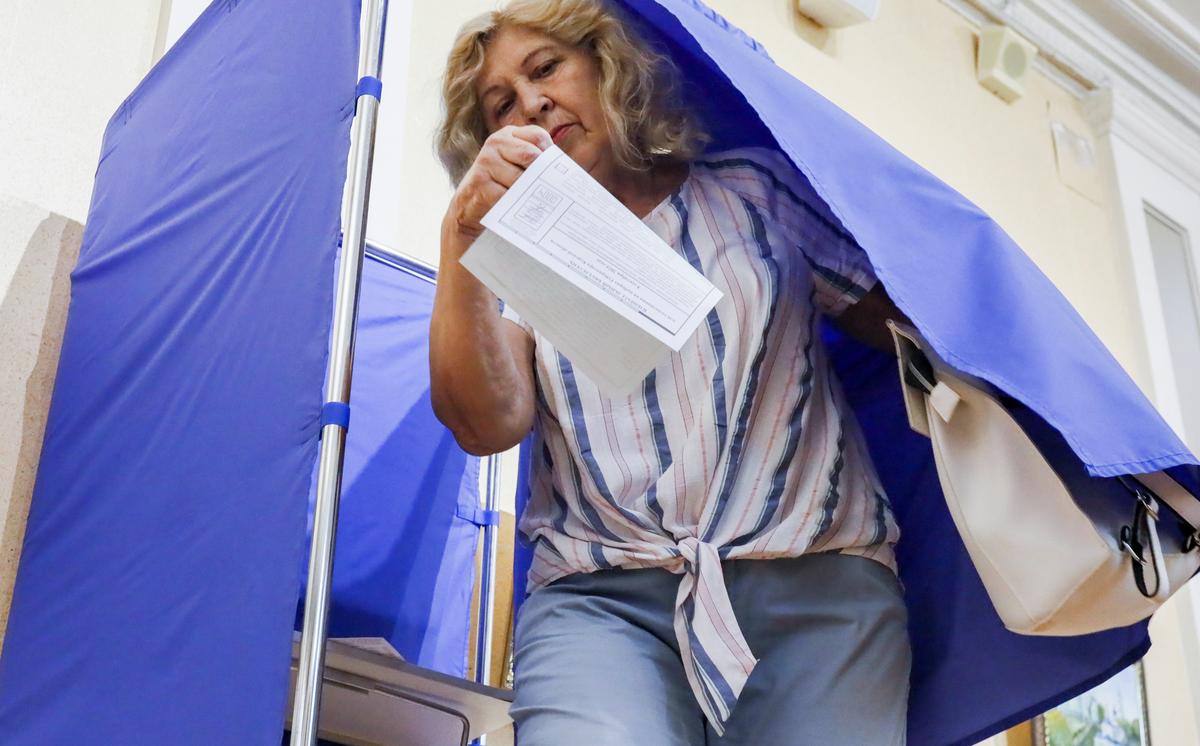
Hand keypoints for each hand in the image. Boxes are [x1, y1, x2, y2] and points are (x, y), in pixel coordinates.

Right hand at [445, 125, 552, 242]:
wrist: (469, 205)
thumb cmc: (500, 184)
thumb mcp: (516, 165)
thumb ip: (536, 161)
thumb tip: (564, 173)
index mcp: (508, 135)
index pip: (538, 136)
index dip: (548, 155)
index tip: (550, 171)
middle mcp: (495, 143)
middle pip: (531, 155)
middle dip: (540, 174)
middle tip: (544, 189)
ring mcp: (486, 161)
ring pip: (521, 177)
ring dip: (527, 192)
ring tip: (527, 199)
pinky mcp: (480, 182)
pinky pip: (508, 194)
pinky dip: (516, 203)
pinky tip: (516, 207)